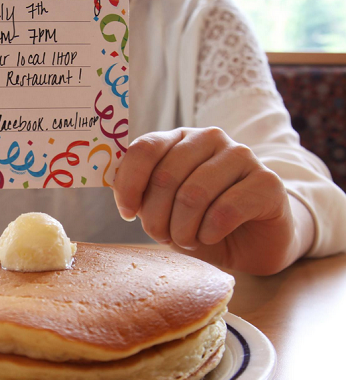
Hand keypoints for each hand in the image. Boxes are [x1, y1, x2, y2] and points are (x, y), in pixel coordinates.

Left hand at [113, 127, 313, 274]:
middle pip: (165, 177)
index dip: (129, 185)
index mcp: (179, 138)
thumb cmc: (202, 221)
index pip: (144, 149)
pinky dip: (209, 233)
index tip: (127, 213)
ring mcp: (242, 156)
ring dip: (182, 230)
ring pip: (193, 195)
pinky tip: (211, 236)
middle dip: (156, 218)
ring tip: (187, 239)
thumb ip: (140, 189)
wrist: (254, 240)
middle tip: (163, 235)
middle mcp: (210, 138)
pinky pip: (225, 210)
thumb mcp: (163, 206)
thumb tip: (112, 184)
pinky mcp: (268, 182)